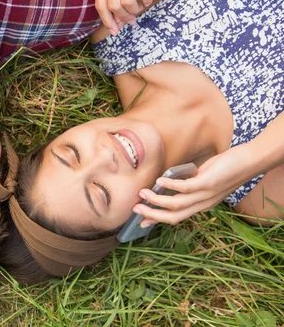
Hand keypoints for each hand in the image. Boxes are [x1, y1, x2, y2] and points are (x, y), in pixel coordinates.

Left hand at [95, 0, 170, 34]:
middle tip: (131, 20)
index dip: (107, 21)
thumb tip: (116, 25)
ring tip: (139, 8)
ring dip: (135, 10)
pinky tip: (147, 0)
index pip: (100, 4)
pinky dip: (146, 1)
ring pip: (127, 1)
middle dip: (123, 17)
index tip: (115, 31)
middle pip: (113, 5)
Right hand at [133, 146, 253, 226]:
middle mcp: (202, 204)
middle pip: (174, 216)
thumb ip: (189, 184)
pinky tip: (160, 180)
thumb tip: (170, 181)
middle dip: (153, 214)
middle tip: (136, 208)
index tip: (141, 222)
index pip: (176, 218)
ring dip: (157, 200)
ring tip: (143, 193)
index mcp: (200, 205)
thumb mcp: (204, 180)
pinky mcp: (207, 183)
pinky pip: (186, 187)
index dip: (157, 220)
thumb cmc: (225, 169)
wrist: (249, 162)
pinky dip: (170, 185)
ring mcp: (205, 195)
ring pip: (177, 204)